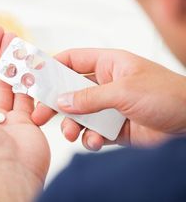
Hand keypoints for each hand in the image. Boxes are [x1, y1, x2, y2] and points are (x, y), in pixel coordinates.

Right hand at [32, 49, 185, 150]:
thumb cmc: (167, 95)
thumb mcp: (124, 91)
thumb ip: (90, 97)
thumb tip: (61, 101)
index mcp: (108, 65)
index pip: (72, 60)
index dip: (52, 67)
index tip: (35, 79)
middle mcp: (105, 84)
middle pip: (69, 90)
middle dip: (54, 102)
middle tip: (39, 114)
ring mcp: (107, 106)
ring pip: (78, 114)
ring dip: (71, 124)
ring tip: (71, 133)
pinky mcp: (112, 127)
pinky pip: (91, 132)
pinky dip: (89, 138)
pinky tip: (93, 142)